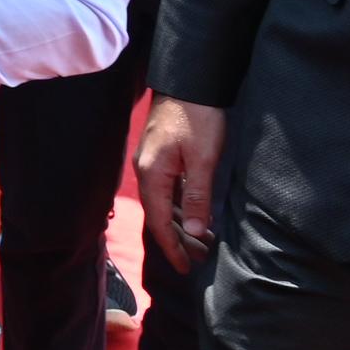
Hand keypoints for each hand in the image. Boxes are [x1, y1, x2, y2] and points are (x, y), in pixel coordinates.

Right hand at [134, 98, 226, 271]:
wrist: (189, 80)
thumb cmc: (198, 117)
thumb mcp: (202, 158)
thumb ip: (196, 196)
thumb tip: (193, 231)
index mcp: (152, 175)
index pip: (159, 222)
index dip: (172, 248)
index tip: (185, 268)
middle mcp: (147, 172)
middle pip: (160, 216)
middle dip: (179, 240)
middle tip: (201, 259)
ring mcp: (152, 163)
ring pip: (164, 204)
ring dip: (181, 224)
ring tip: (202, 241)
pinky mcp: (161, 156)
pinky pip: (168, 191)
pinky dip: (181, 207)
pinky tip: (196, 214)